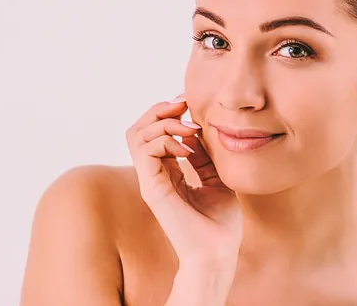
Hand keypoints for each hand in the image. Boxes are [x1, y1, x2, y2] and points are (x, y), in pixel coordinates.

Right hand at [125, 96, 241, 265]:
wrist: (219, 252)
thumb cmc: (220, 223)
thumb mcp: (216, 178)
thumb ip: (204, 155)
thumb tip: (197, 130)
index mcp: (168, 173)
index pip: (154, 134)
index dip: (169, 113)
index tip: (190, 104)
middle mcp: (155, 175)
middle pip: (138, 129)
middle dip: (160, 110)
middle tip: (184, 105)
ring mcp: (151, 181)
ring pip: (136, 135)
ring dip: (164, 122)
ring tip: (189, 129)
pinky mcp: (153, 188)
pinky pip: (145, 151)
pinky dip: (165, 140)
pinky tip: (188, 149)